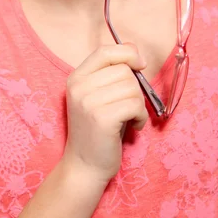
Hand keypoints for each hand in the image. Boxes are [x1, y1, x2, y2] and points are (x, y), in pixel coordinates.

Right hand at [63, 42, 147, 183]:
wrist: (85, 166)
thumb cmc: (98, 130)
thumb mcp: (99, 95)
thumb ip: (112, 72)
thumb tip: (135, 51)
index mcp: (76, 78)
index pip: (104, 51)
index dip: (127, 53)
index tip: (140, 64)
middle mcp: (79, 87)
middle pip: (124, 70)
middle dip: (135, 89)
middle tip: (128, 107)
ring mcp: (88, 102)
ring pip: (132, 87)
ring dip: (139, 105)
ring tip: (129, 118)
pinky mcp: (102, 118)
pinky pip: (135, 105)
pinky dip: (141, 117)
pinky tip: (133, 126)